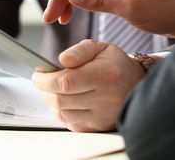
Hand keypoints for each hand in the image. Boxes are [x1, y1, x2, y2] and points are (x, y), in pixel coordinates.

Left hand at [32, 39, 147, 131]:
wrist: (136, 84)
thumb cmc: (115, 64)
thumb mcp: (99, 47)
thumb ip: (78, 51)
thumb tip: (62, 60)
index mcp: (105, 75)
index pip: (66, 82)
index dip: (45, 79)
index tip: (38, 74)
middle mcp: (105, 99)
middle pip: (60, 100)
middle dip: (44, 89)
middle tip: (42, 80)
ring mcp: (102, 116)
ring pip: (62, 113)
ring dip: (51, 101)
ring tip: (55, 88)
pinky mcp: (98, 127)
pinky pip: (69, 123)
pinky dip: (62, 111)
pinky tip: (66, 100)